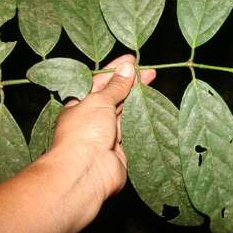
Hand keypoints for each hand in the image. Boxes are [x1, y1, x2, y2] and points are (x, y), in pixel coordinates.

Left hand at [48, 54, 155, 200]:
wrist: (86, 172)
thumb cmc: (84, 132)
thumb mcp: (99, 101)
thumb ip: (115, 86)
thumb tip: (127, 67)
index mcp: (79, 104)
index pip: (99, 82)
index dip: (116, 70)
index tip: (132, 60)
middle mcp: (91, 118)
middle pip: (113, 96)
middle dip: (130, 83)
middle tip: (150, 71)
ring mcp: (105, 134)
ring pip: (124, 112)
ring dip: (136, 99)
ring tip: (152, 84)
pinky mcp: (119, 148)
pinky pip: (132, 130)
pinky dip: (141, 119)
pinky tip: (152, 108)